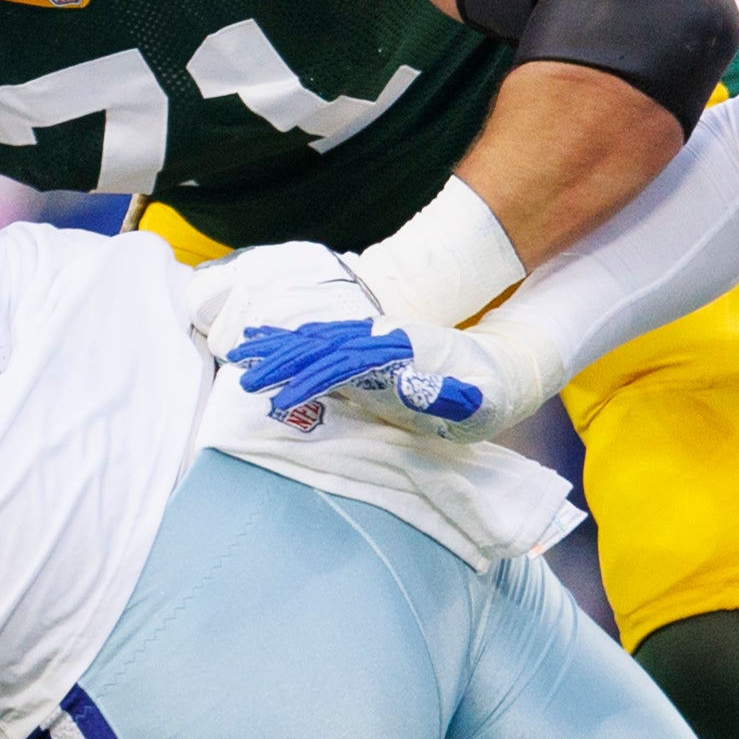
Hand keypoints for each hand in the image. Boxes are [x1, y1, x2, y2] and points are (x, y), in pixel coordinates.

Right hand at [222, 312, 542, 442]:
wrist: (498, 368)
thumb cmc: (490, 392)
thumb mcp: (485, 399)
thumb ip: (459, 397)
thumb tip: (429, 393)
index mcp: (402, 352)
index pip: (348, 363)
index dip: (316, 379)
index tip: (286, 399)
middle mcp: (382, 341)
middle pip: (323, 345)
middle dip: (283, 362)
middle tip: (246, 380)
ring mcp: (372, 342)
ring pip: (316, 339)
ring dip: (278, 347)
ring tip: (240, 353)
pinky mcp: (367, 351)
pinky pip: (321, 342)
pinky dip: (289, 341)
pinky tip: (262, 342)